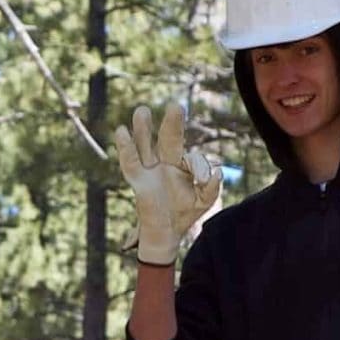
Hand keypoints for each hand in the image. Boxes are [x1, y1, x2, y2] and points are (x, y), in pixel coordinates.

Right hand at [114, 102, 222, 268]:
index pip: (192, 158)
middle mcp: (166, 162)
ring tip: (142, 110)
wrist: (166, 234)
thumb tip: (218, 171)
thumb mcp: (204, 202)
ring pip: (146, 145)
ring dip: (143, 129)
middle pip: (169, 139)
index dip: (198, 166)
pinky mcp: (138, 181)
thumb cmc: (185, 213)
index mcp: (183, 165)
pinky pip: (130, 163)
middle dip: (172, 123)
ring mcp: (150, 170)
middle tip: (176, 105)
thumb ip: (212, 188)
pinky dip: (125, 148)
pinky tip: (121, 131)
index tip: (202, 179)